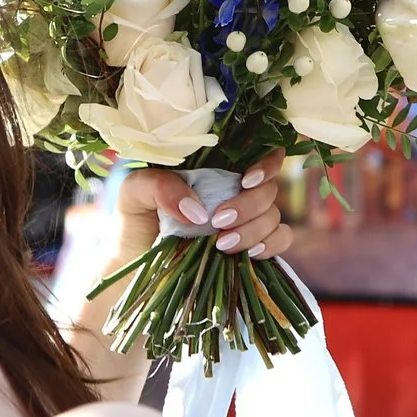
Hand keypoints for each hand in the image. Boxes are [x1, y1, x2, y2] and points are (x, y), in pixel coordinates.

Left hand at [115, 158, 295, 262]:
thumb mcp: (135, 193)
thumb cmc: (134, 221)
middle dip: (250, 205)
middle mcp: (235, 190)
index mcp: (214, 167)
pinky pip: (281, 239)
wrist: (135, 266)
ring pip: (274, 215)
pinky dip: (271, 244)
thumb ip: (159, 186)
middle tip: (218, 222)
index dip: (265, 162)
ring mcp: (247, 219)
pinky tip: (249, 253)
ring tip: (221, 245)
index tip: (246, 181)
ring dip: (254, 230)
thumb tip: (198, 210)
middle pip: (269, 187)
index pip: (258, 150)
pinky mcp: (252, 246)